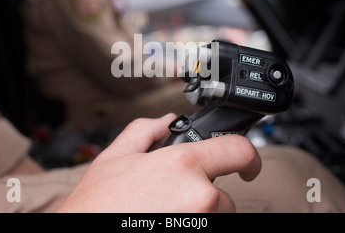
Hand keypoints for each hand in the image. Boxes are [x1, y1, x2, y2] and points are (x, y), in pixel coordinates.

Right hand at [55, 113, 260, 212]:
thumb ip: (144, 131)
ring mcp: (200, 223)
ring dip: (198, 215)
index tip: (248, 166)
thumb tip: (166, 121)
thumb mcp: (114, 158)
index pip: (238, 151)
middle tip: (171, 200)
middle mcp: (199, 196)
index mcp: (182, 165)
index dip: (248, 157)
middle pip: (223, 196)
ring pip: (215, 217)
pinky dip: (192, 224)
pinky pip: (206, 228)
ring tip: (163, 213)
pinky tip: (165, 220)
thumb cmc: (96, 207)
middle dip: (204, 196)